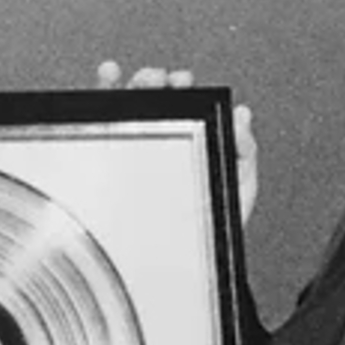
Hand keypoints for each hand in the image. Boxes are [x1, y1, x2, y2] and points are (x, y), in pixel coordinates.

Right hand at [95, 60, 259, 228]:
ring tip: (140, 81)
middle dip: (155, 83)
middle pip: (151, 102)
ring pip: (125, 110)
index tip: (181, 81)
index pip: (182, 107)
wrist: (184, 267)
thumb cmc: (210, 231)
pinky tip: (107, 77)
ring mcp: (134, 155)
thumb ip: (244, 151)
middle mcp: (161, 146)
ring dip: (131, 86)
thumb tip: (241, 116)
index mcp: (191, 145)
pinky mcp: (110, 165)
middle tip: (161, 82)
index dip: (180, 88)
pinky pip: (101, 128)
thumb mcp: (237, 188)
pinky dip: (100, 97)